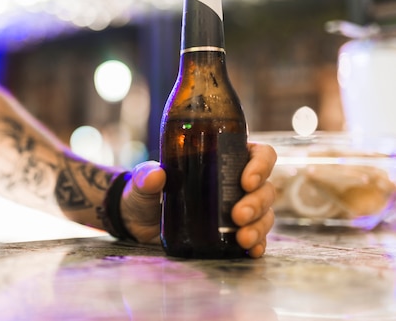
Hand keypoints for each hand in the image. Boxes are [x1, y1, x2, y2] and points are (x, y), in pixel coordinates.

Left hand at [120, 142, 276, 257]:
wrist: (138, 221)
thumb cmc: (147, 192)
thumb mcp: (143, 182)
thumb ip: (146, 177)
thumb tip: (156, 175)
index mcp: (223, 159)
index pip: (259, 154)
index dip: (260, 165)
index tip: (246, 181)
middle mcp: (235, 183)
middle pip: (265, 188)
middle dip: (256, 202)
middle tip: (237, 216)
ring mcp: (235, 208)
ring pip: (264, 213)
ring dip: (259, 226)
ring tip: (242, 238)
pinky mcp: (231, 233)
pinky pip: (257, 237)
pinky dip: (258, 244)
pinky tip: (252, 250)